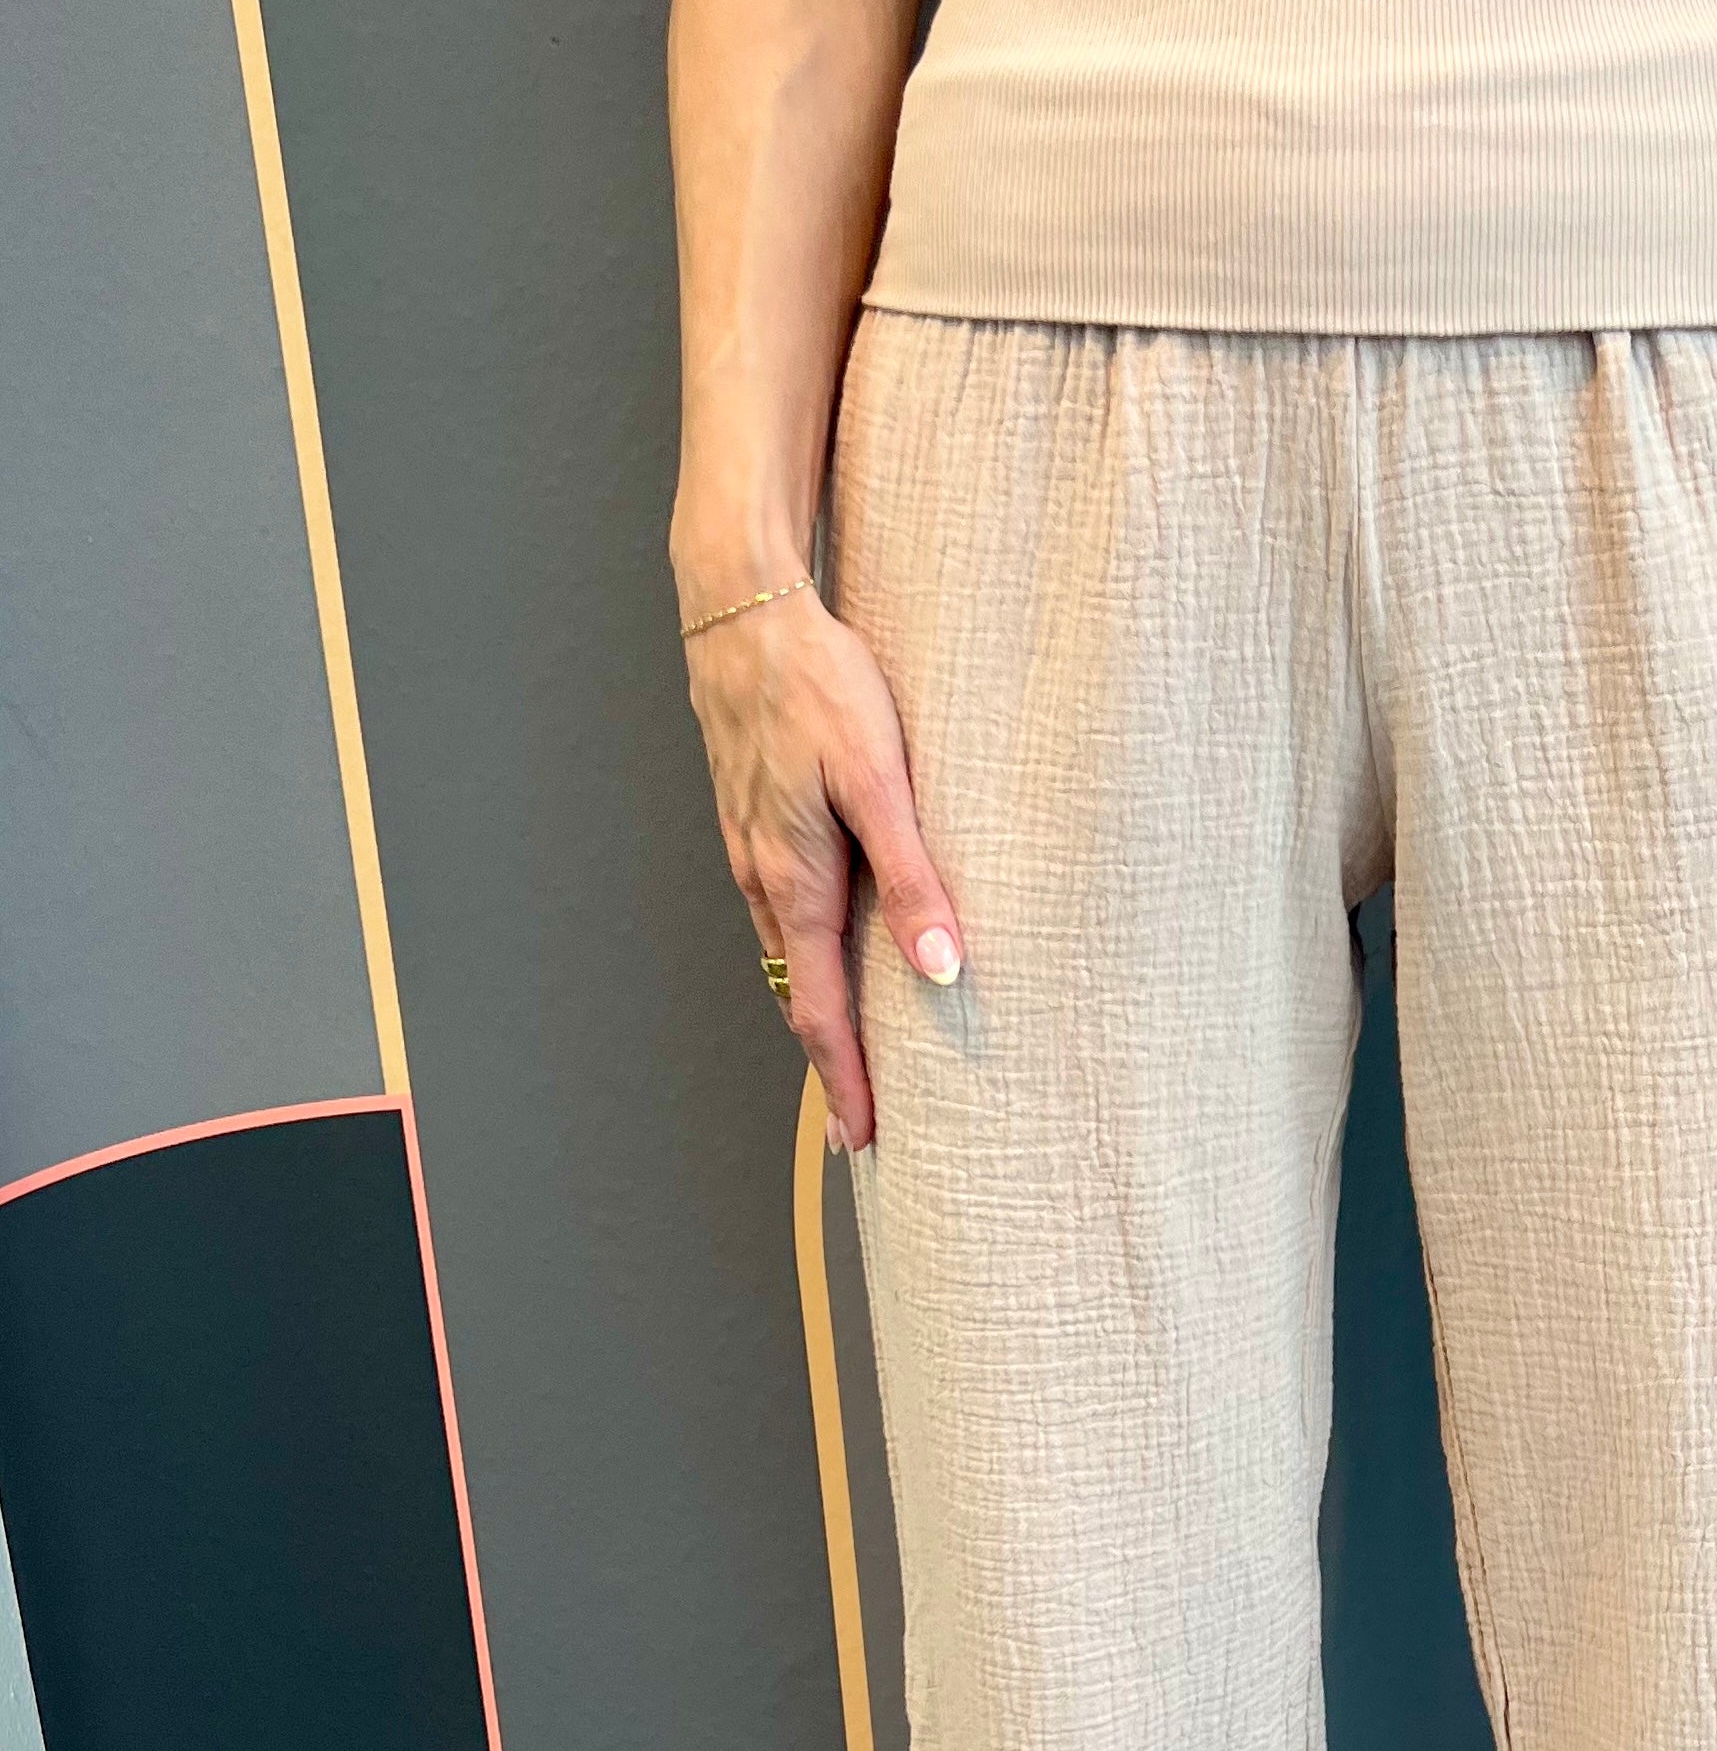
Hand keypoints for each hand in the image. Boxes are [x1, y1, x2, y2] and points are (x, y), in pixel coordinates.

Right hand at [682, 582, 961, 1148]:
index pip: (821, 1012)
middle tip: (860, 1127)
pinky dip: (803, 954)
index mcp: (795, 881)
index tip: (865, 1143)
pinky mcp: (752, 816)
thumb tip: (941, 970)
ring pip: (786, 953)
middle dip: (831, 1064)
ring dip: (814, 1011)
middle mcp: (762, 877)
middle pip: (797, 996)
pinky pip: (779, 909)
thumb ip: (911, 877)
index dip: (847, 1082)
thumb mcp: (879, 778)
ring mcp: (750, 848)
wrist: (742, 607)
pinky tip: (827, 951)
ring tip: (851, 1056)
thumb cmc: (817, 682)